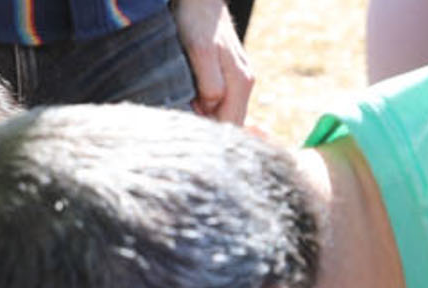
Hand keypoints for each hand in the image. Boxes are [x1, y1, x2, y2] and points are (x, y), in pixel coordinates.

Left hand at [172, 0, 254, 122]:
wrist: (200, 1)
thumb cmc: (198, 24)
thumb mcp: (201, 53)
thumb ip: (210, 83)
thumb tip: (211, 106)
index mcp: (241, 82)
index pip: (232, 125)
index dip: (210, 133)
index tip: (188, 129)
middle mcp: (244, 83)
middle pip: (230, 122)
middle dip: (207, 128)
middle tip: (183, 120)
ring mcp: (238, 79)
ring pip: (223, 112)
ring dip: (204, 117)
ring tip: (185, 108)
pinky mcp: (228, 76)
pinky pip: (219, 102)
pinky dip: (204, 107)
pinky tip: (190, 100)